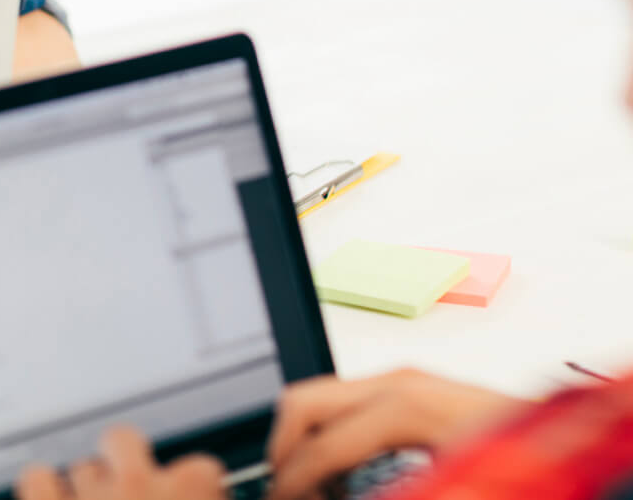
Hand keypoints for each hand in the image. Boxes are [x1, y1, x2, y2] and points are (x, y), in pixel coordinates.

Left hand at [16, 428, 224, 499]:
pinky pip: (35, 478)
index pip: (201, 469)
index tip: (192, 498)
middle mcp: (138, 486)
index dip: (196, 489)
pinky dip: (42, 489)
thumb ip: (204, 499)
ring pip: (82, 465)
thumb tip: (205, 496)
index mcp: (190, 493)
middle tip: (130, 489)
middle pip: (123, 440)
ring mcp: (91, 497)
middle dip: (124, 461)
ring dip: (87, 489)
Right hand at [267, 370, 523, 499]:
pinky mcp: (413, 388)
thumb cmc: (531, 469)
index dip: (294, 483)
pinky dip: (334, 435)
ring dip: (308, 442)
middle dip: (284, 451)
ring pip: (323, 399)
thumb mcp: (451, 485)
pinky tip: (348, 473)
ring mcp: (406, 379)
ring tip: (317, 488)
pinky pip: (349, 404)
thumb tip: (334, 493)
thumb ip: (389, 489)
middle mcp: (399, 381)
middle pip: (304, 401)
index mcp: (405, 407)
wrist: (584, 454)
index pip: (321, 444)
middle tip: (287, 491)